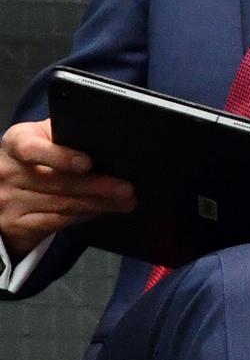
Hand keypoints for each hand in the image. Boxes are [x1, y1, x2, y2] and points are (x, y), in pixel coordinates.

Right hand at [0, 118, 134, 262]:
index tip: (88, 163)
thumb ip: (62, 134)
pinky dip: (84, 215)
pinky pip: (57, 221)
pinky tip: (101, 210)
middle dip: (99, 185)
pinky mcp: (17, 225)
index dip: (61, 156)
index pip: (33, 149)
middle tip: (127, 188)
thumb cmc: (30, 157)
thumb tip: (105, 136)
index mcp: (15, 142)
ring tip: (124, 201)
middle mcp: (9, 172)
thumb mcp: (38, 138)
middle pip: (59, 182)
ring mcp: (11, 201)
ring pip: (63, 204)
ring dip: (98, 203)